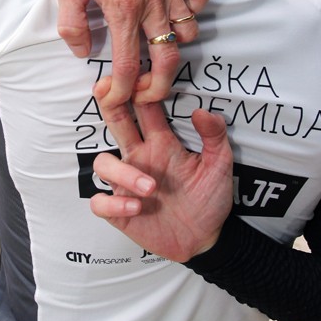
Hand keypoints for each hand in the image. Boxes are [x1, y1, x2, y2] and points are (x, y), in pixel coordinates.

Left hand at [58, 0, 212, 107]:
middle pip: (168, 59)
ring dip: (175, 48)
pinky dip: (194, 9)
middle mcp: (151, 1)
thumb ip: (72, 24)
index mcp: (122, 8)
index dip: (123, 91)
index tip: (114, 98)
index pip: (129, 64)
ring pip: (188, 32)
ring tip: (157, 50)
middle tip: (147, 95)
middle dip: (159, 87)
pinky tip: (177, 12)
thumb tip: (83, 52)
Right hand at [90, 82, 233, 261]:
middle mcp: (140, 158)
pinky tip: (138, 208)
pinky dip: (114, 203)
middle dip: (109, 105)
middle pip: (115, 122)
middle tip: (110, 95)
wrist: (207, 239)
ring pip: (103, 163)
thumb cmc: (211, 199)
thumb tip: (202, 111)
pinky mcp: (120, 211)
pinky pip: (100, 201)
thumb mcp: (220, 165)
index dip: (137, 90)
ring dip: (123, 173)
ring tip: (151, 188)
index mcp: (162, 142)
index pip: (143, 107)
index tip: (143, 81)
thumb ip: (214, 136)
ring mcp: (127, 184)